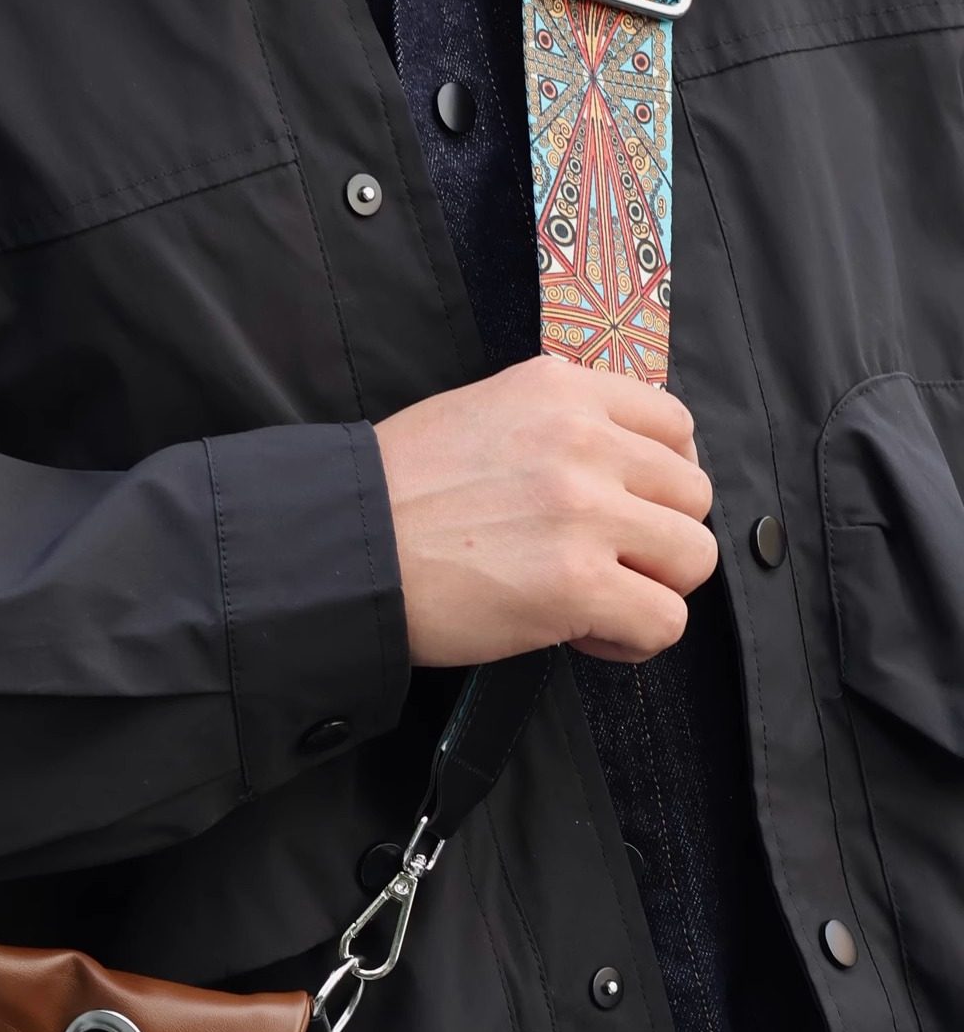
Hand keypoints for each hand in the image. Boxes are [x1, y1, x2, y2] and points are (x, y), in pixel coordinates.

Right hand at [374, 355, 717, 667]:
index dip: (660, 478)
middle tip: (604, 564)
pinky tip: (587, 637)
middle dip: (657, 538)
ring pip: (692, 558)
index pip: (675, 425)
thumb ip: (552, 429)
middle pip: (693, 496)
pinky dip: (633, 640)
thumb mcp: (478, 416)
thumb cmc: (392, 494)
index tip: (626, 509)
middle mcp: (585, 442)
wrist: (340, 547)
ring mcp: (585, 514)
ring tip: (598, 602)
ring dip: (653, 588)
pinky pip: (664, 622)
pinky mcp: (575, 586)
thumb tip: (607, 473)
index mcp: (561, 391)